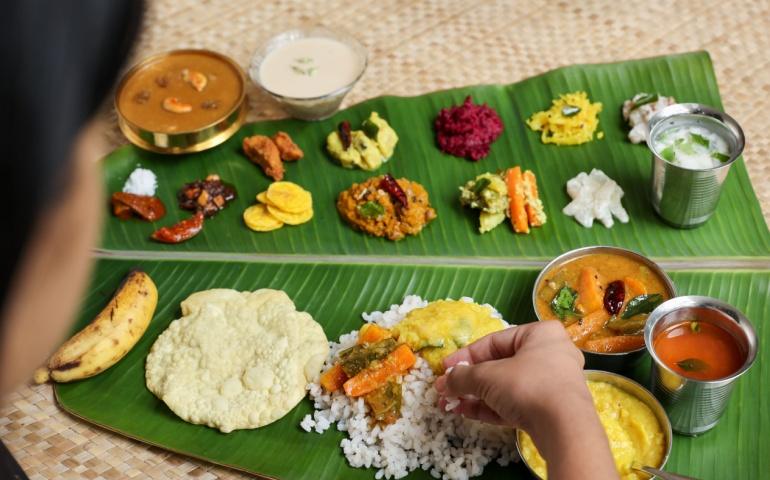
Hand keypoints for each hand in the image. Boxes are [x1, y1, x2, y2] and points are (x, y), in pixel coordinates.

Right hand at [434, 320, 586, 429]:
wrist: (565, 428)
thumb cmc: (528, 386)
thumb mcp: (488, 377)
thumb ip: (463, 376)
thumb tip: (444, 381)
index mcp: (541, 334)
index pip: (494, 341)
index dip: (466, 355)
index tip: (445, 368)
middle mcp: (550, 354)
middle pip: (500, 365)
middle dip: (470, 379)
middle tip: (447, 388)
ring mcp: (552, 383)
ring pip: (506, 386)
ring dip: (476, 395)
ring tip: (451, 404)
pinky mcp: (550, 409)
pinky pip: (515, 403)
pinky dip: (491, 407)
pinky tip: (466, 413)